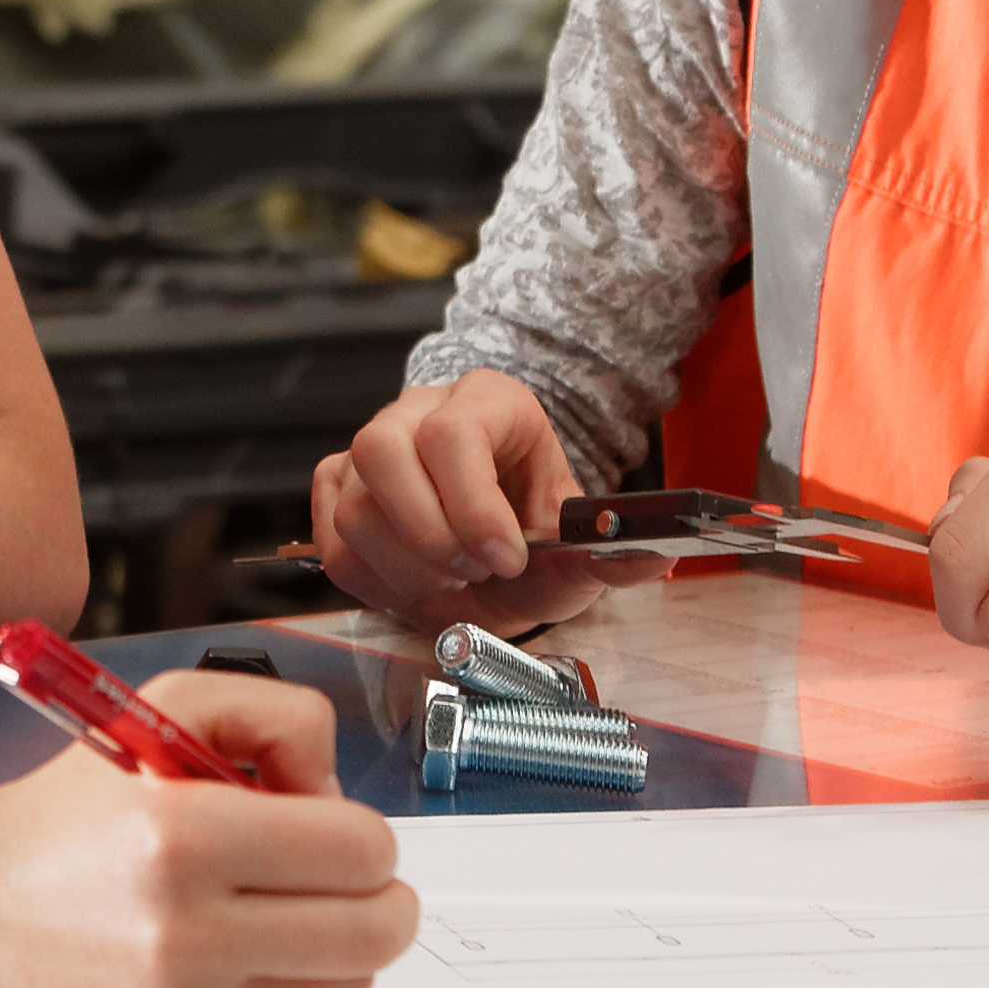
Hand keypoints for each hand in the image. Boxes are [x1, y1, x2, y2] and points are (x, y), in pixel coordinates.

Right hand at [0, 670, 415, 987]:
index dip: (356, 828)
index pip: (360, 849)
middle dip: (373, 890)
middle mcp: (189, 939)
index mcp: (183, 838)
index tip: (323, 823)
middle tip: (330, 869)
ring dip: (329, 941)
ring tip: (263, 907)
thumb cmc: (65, 815)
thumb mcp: (161, 710)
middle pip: (376, 930)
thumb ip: (276, 717)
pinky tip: (226, 957)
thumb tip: (339, 793)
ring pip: (351, 983)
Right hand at [311, 372, 657, 633]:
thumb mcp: (579, 543)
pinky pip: (332, 539)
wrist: (498, 547)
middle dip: (429, 534)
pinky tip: (415, 585)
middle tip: (474, 571)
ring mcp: (370, 446)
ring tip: (452, 582)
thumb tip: (656, 557)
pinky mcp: (339, 486)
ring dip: (406, 568)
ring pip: (354, 505)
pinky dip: (373, 581)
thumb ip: (611, 554)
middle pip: (382, 450)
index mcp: (489, 402)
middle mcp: (418, 410)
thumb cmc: (535, 533)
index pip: (453, 433)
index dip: (474, 504)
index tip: (507, 558)